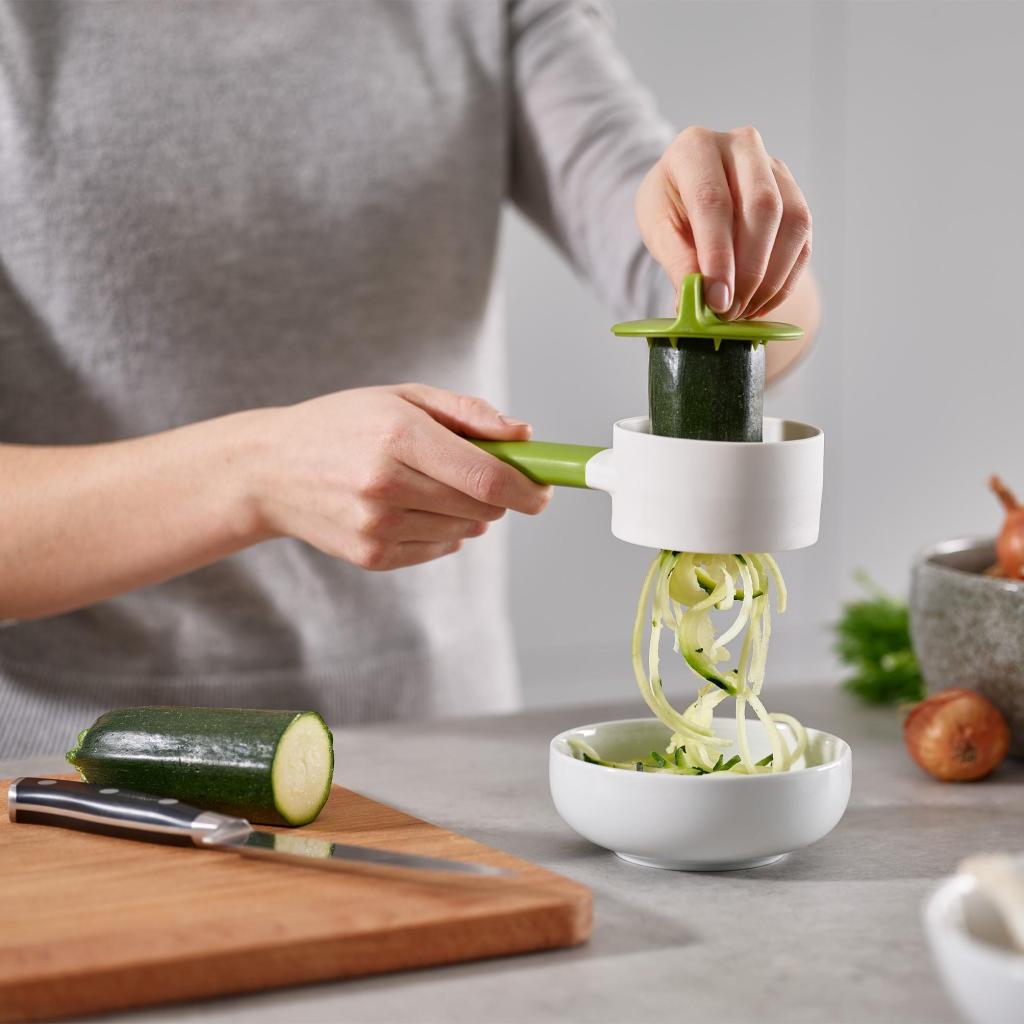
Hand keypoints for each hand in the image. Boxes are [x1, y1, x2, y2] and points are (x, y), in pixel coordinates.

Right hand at [253, 384, 550, 570]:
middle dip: (500, 495)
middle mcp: (387, 485)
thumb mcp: (402, 398)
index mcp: (399, 436)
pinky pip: (438, 548)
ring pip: (464, 529)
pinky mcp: (371, 556)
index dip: (527, 489)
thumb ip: (467, 414)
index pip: (486, 476)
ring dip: (469, 511)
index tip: (544, 491)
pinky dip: (443, 530)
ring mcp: (377, 526)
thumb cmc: (342, 425)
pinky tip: (412, 506)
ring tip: (433, 484)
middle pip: (481, 506)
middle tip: (488, 476)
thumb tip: (524, 436)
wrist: (270, 470)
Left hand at [636, 125, 811, 320]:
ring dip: (771, 278)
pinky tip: (760, 303)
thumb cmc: (670, 208)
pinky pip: (802, 239)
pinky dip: (785, 279)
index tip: (716, 300)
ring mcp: (775, 167)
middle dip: (749, 270)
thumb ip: (676, 260)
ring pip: (792, 222)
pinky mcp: (794, 194)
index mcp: (696, 148)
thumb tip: (697, 299)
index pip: (713, 202)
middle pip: (762, 208)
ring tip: (743, 311)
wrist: (690, 195)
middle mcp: (742, 146)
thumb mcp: (657, 229)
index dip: (717, 256)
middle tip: (730, 312)